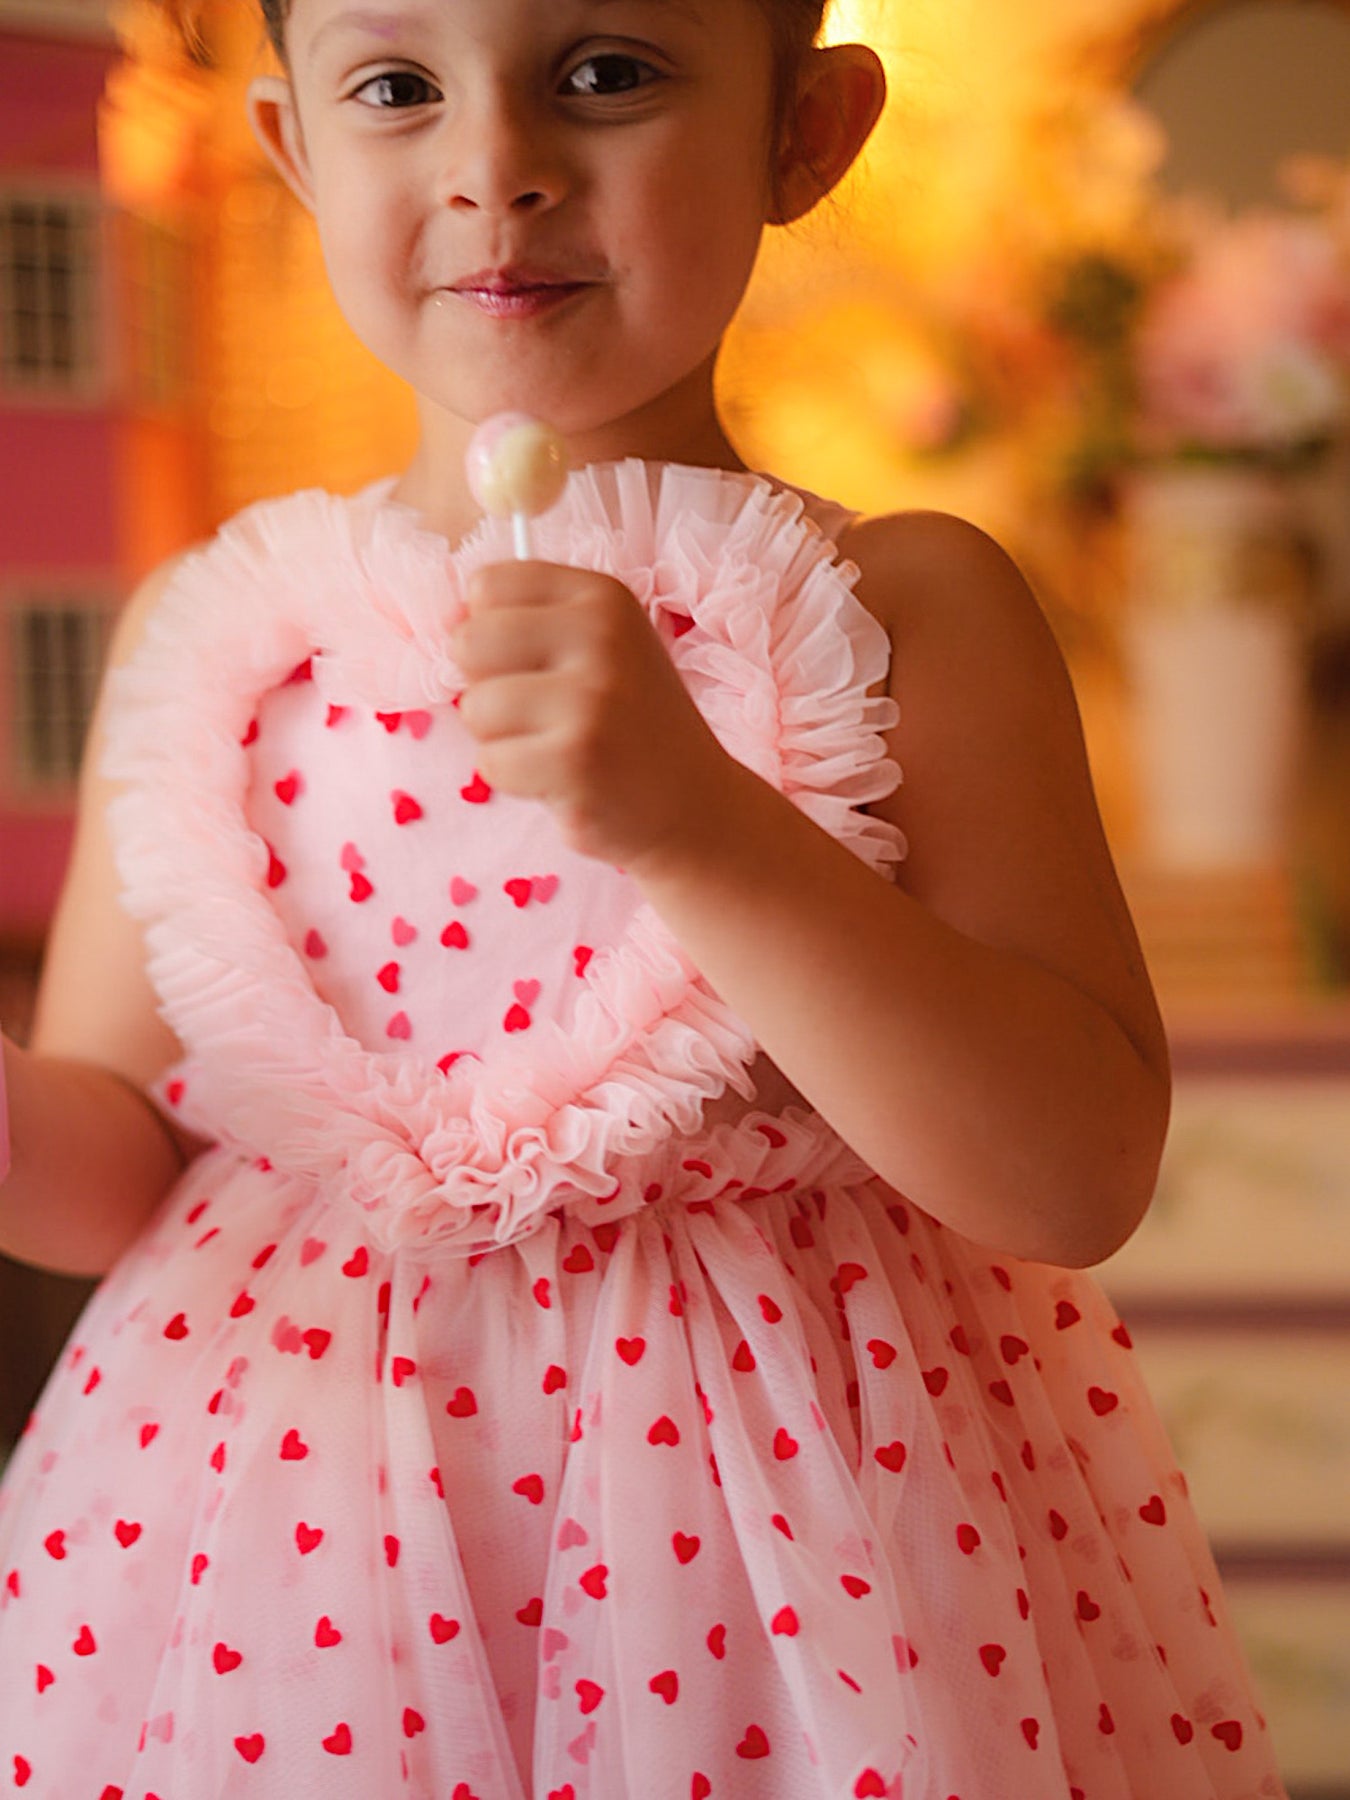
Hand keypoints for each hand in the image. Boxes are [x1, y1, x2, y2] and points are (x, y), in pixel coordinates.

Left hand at [452, 561, 733, 869]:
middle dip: (488, 686)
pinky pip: (491, 763)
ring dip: (504, 739)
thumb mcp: (599, 647)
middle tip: (542, 713)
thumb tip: (447, 621)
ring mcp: (590, 698)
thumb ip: (527, 622)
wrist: (693, 804)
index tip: (531, 663)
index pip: (487, 586)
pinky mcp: (575, 760)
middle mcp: (600, 636)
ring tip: (558, 748)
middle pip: (468, 643)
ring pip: (475, 709)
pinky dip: (518, 780)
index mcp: (602, 597)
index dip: (491, 631)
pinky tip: (565, 780)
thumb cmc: (628, 723)